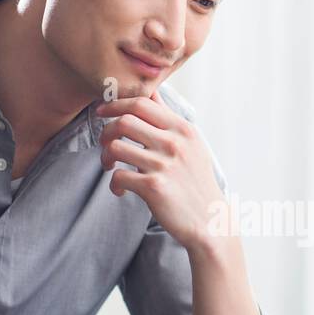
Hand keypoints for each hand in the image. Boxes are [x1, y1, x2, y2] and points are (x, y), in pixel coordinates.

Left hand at [95, 90, 225, 255]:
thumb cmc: (196, 183)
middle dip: (106, 131)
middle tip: (104, 143)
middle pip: (125, 121)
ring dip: (105, 157)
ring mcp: (164, 165)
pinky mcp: (154, 187)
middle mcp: (174, 143)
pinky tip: (120, 190)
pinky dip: (114, 184)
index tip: (103, 111)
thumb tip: (152, 92)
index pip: (142, 103)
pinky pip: (118, 176)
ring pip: (116, 147)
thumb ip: (170, 120)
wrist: (210, 221)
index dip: (116, 104)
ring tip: (110, 167)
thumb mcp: (192, 145)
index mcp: (183, 129)